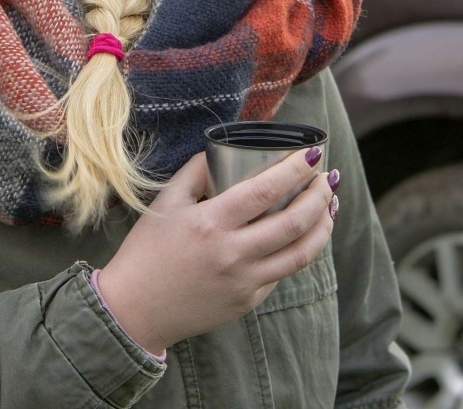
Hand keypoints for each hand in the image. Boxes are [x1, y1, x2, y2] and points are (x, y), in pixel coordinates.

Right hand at [96, 148, 335, 355]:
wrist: (134, 311)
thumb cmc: (146, 252)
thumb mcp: (165, 203)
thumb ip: (194, 172)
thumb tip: (221, 151)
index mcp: (211, 223)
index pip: (265, 191)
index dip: (294, 170)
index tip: (312, 154)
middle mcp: (233, 253)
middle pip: (293, 221)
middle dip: (318, 195)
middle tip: (327, 178)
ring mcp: (244, 281)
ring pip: (301, 253)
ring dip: (322, 226)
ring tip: (329, 206)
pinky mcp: (248, 301)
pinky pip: (282, 273)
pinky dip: (298, 251)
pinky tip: (303, 236)